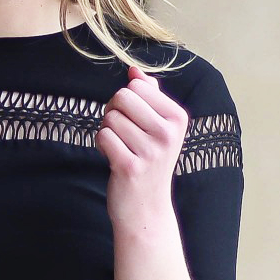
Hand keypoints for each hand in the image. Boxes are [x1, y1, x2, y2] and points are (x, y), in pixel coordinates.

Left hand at [98, 65, 187, 233]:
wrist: (146, 208)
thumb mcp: (157, 127)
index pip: (136, 86)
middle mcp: (168, 134)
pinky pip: (103, 136)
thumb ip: (149, 96)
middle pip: (122, 97)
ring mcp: (151, 152)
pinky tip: (114, 158)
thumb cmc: (149, 162)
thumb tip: (134, 71)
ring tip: (121, 148)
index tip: (133, 121)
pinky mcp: (130, 167)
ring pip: (110, 118)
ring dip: (107, 131)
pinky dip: (102, 145)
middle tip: (122, 134)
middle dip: (113, 112)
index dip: (126, 100)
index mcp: (178, 118)